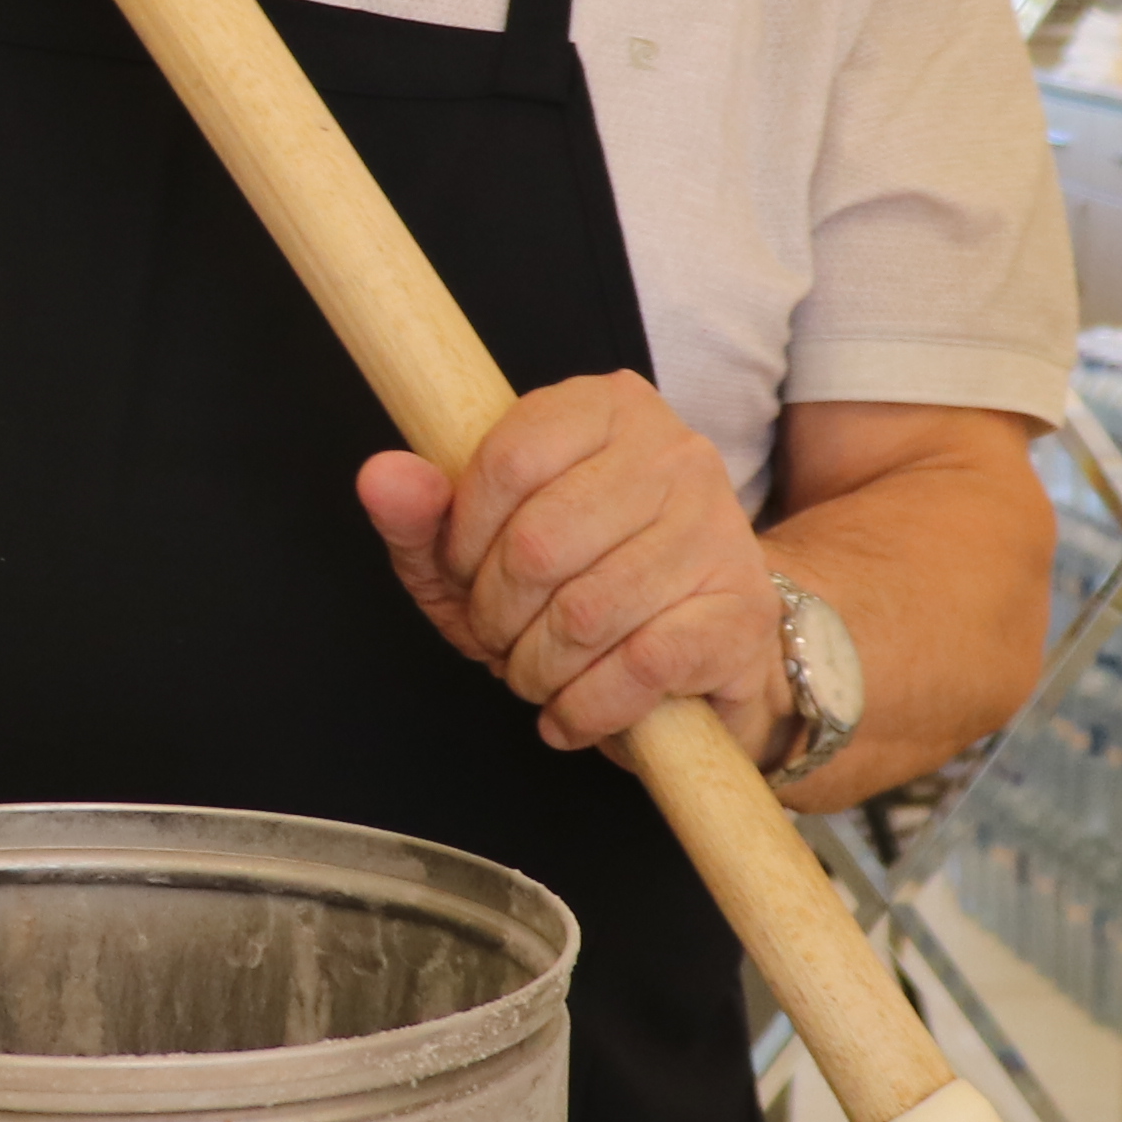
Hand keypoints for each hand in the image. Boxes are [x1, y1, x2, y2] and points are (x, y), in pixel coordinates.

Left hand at [356, 374, 787, 762]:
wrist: (698, 646)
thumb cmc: (575, 587)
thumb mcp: (478, 551)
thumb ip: (422, 514)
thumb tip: (381, 476)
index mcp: (604, 408)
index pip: (507, 461)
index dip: (463, 540)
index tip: (463, 576)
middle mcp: (673, 453)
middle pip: (539, 544)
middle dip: (497, 617)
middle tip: (501, 640)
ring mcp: (716, 528)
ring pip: (586, 613)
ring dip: (537, 670)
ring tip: (536, 675)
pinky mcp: (740, 610)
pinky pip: (640, 665)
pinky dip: (586, 707)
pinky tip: (573, 713)